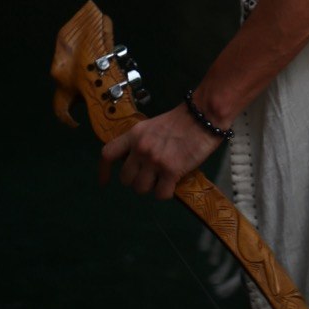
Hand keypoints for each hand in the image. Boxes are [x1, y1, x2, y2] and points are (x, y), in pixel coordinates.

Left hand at [99, 104, 220, 200]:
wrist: (204, 114)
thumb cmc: (182, 119)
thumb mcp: (154, 126)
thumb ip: (142, 142)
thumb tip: (136, 163)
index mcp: (135, 134)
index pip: (108, 153)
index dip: (104, 171)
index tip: (104, 182)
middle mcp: (141, 148)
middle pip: (125, 179)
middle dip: (137, 180)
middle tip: (151, 175)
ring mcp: (155, 160)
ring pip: (141, 189)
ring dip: (152, 187)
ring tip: (164, 178)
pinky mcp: (171, 170)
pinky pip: (160, 194)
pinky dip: (167, 192)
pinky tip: (174, 182)